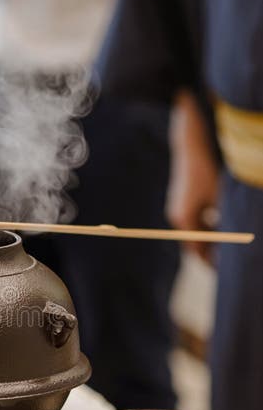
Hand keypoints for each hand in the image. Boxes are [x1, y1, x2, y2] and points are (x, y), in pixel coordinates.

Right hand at [167, 90, 219, 262]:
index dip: (212, 261)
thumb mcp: (222, 199)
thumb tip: (231, 245)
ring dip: (213, 236)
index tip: (226, 268)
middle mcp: (177, 216)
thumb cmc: (209, 170)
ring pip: (197, 229)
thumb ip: (224, 224)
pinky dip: (210, 222)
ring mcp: (178, 206)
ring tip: (231, 238)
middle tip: (231, 257)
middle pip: (196, 242)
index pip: (197, 251)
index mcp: (184, 219)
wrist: (192, 142)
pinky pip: (196, 217)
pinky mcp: (182, 198)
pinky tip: (224, 217)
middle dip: (213, 250)